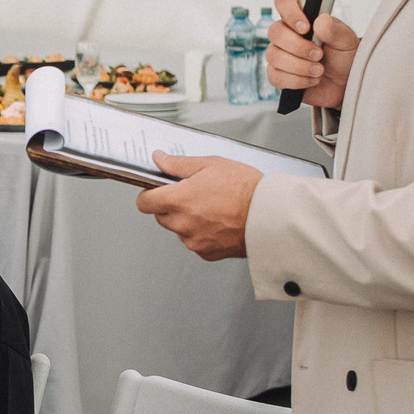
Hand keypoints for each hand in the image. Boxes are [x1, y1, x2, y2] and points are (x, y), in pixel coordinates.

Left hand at [136, 154, 260, 259]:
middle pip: (161, 216)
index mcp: (178, 201)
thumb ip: (178, 164)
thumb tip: (159, 159)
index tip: (159, 190)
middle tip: (194, 195)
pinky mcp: (206, 253)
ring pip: (179, 230)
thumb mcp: (210, 164)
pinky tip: (219, 222)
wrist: (269, 215)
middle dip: (172, 206)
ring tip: (212, 208)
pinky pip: (195, 242)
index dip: (150, 194)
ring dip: (187, 221)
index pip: (144, 202)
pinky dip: (202, 234)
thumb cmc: (245, 189)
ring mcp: (193, 241)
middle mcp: (182, 224)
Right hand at [269, 0, 358, 111]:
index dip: (290, 13)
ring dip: (300, 66)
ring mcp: (280, 54)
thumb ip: (335, 30)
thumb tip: (321, 20)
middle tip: (319, 54)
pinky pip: (276, 76)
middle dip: (298, 47)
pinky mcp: (278, 74)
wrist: (343, 83)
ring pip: (274, 56)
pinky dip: (297, 80)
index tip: (306, 28)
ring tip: (319, 70)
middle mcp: (288, 33)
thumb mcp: (347, 41)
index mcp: (303, 17)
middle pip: (275, 32)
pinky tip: (311, 79)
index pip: (284, 2)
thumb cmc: (343, 57)